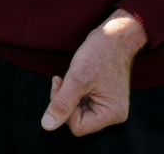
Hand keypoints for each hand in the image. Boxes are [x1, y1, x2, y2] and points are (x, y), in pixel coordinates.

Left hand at [41, 9, 146, 135]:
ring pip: (77, 110)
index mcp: (112, 114)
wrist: (115, 35)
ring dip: (68, 94)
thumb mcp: (77, 79)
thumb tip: (47, 126)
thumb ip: (62, 104)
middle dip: (65, 101)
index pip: (77, 127)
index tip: (62, 86)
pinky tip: (75, 78)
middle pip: (77, 120)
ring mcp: (108, 105)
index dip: (64, 109)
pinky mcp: (103, 97)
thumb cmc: (100, 53)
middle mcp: (113, 114)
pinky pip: (82, 102)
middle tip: (63, 80)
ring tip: (72, 76)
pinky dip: (74, 91)